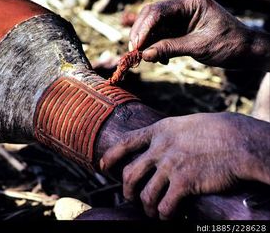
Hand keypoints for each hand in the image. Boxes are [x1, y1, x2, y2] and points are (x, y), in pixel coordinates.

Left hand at [100, 112, 269, 218]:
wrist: (238, 140)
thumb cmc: (218, 131)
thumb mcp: (186, 124)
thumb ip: (169, 135)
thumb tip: (159, 144)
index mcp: (160, 131)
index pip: (126, 142)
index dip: (110, 156)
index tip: (102, 166)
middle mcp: (160, 148)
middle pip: (130, 173)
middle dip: (126, 190)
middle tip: (129, 197)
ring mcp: (170, 165)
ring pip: (145, 194)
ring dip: (146, 207)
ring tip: (151, 212)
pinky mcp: (184, 182)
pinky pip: (165, 205)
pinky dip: (163, 214)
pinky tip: (167, 216)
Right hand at [129, 0, 269, 69]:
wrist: (245, 51)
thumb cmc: (229, 44)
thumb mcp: (198, 47)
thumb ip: (170, 48)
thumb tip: (144, 55)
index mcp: (191, 3)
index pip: (159, 11)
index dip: (143, 28)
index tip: (136, 46)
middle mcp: (183, 7)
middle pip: (151, 16)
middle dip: (141, 34)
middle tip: (134, 52)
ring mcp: (180, 17)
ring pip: (153, 26)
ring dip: (146, 42)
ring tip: (145, 57)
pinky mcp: (179, 28)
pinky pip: (160, 35)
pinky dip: (155, 46)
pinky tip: (158, 58)